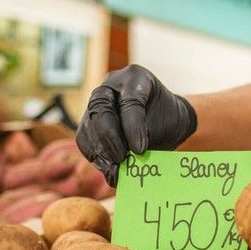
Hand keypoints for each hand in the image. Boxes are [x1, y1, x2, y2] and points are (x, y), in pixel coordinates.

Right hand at [77, 65, 196, 185]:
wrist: (164, 119)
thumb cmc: (167, 120)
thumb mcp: (165, 125)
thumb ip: (146, 138)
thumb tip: (127, 163)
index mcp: (136, 77)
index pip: (130, 101)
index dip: (133, 127)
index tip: (140, 150)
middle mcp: (112, 84)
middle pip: (101, 109)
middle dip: (110, 138)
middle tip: (121, 159)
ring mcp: (97, 101)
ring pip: (89, 124)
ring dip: (100, 151)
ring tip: (114, 171)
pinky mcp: (89, 119)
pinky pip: (83, 137)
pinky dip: (93, 155)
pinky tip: (107, 169)